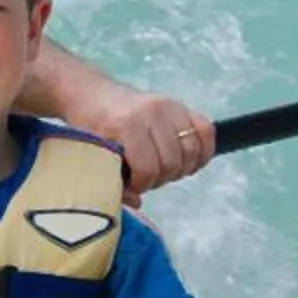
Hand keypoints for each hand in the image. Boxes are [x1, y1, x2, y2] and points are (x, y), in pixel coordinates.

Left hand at [79, 81, 216, 194]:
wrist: (92, 95)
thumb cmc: (91, 128)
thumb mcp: (93, 154)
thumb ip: (111, 181)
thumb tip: (137, 202)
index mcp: (126, 125)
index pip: (148, 168)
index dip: (142, 184)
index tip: (133, 184)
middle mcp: (152, 113)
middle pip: (172, 163)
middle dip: (159, 178)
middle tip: (146, 177)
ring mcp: (170, 107)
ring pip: (191, 151)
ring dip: (179, 169)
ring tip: (161, 169)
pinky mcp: (182, 106)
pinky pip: (206, 132)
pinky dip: (201, 151)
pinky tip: (185, 161)